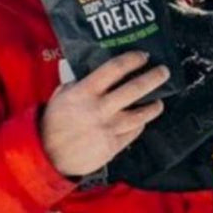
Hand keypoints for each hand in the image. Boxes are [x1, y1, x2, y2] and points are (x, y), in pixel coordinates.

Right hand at [40, 51, 169, 176]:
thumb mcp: (60, 96)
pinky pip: (132, 133)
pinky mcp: (112, 146)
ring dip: (153, 106)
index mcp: (85, 92)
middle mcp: (100, 109)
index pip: (114, 69)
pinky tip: (142, 120)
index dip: (132, 60)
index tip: (143, 56)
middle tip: (164, 72)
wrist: (48, 156)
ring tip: (159, 101)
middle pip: (134, 89)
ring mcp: (108, 129)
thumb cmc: (53, 123)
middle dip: (153, 78)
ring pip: (140, 115)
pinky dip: (139, 125)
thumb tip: (89, 70)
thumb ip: (76, 83)